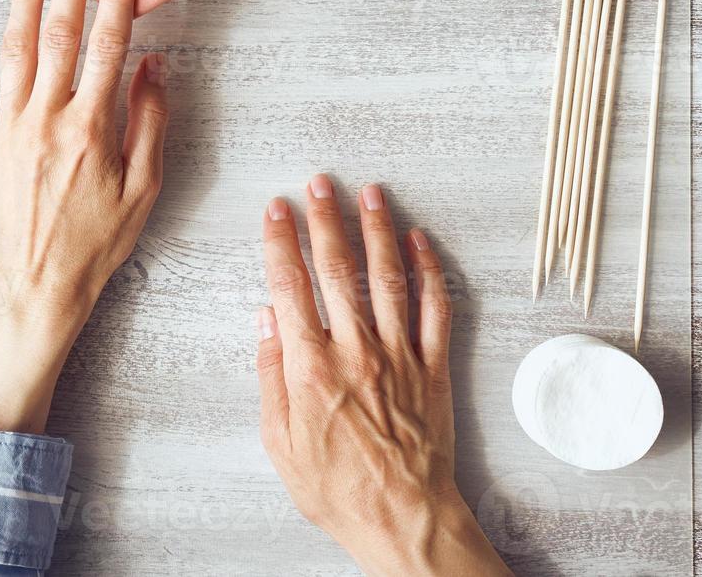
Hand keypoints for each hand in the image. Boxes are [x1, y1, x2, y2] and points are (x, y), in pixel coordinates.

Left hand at [0, 0, 167, 432]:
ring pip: (15, 47)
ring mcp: (8, 127)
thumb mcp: (144, 188)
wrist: (34, 287)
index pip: (108, 46)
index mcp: (92, 127)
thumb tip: (153, 65)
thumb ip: (149, 121)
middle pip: (59, 33)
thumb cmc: (95, 243)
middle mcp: (47, 118)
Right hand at [257, 176, 509, 576]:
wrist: (402, 518)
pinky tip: (420, 240)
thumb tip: (266, 321)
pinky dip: (430, 270)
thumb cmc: (336, 488)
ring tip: (370, 193)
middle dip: (326, 219)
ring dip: (377, 230)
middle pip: (338, 269)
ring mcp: (399, 355)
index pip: (291, 285)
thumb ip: (271, 376)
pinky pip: (435, 309)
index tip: (276, 210)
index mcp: (311, 366)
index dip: (281, 241)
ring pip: (387, 277)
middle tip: (320, 184)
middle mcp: (355, 349)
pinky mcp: (432, 367)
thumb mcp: (280, 442)